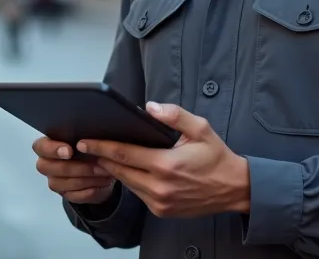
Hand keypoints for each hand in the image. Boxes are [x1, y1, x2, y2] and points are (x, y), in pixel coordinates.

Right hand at [33, 136, 117, 204]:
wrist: (97, 170)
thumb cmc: (88, 150)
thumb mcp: (86, 140)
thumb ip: (82, 139)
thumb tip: (88, 141)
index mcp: (47, 146)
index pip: (41, 147)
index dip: (53, 149)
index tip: (69, 151)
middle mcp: (46, 164)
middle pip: (50, 168)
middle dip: (76, 167)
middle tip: (97, 164)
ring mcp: (54, 181)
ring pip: (63, 183)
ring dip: (86, 179)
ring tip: (105, 172)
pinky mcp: (65, 195)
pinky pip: (74, 195)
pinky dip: (89, 191)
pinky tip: (101, 184)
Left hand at [77, 102, 249, 218]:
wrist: (234, 188)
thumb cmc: (216, 157)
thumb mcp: (200, 128)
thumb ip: (174, 115)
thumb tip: (150, 107)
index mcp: (166, 165)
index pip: (124, 154)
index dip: (101, 147)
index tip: (84, 141)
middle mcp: (160, 187)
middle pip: (120, 170)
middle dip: (101, 157)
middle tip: (86, 147)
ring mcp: (159, 202)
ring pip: (127, 183)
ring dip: (114, 170)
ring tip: (101, 156)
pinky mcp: (161, 211)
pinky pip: (138, 194)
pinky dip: (129, 181)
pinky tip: (125, 170)